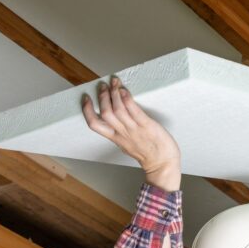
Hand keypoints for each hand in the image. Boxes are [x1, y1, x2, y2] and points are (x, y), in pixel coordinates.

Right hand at [81, 76, 180, 191]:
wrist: (162, 164)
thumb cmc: (148, 154)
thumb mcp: (127, 145)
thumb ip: (120, 134)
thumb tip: (116, 123)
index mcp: (116, 138)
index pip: (94, 125)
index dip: (87, 110)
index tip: (86, 98)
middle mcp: (122, 133)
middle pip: (105, 113)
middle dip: (102, 97)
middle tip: (102, 85)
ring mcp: (134, 129)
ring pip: (118, 110)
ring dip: (114, 94)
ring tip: (114, 83)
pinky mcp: (147, 126)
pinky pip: (134, 111)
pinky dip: (127, 99)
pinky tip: (125, 91)